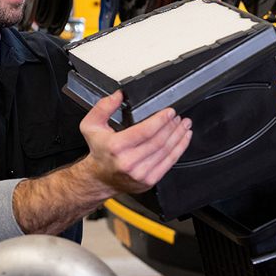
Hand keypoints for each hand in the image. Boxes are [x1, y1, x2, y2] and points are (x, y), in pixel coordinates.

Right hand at [77, 91, 191, 195]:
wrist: (100, 179)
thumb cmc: (99, 152)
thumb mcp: (91, 126)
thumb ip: (103, 108)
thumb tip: (118, 96)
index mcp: (116, 146)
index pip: (145, 131)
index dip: (161, 120)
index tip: (170, 112)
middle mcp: (129, 161)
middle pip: (159, 141)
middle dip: (172, 126)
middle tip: (178, 117)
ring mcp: (140, 173)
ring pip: (166, 151)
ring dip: (179, 136)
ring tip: (184, 125)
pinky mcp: (149, 180)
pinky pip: (169, 163)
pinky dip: (180, 149)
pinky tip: (184, 139)